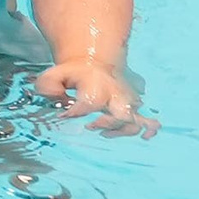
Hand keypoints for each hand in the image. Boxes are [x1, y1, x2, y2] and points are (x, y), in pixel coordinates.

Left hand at [33, 60, 157, 137]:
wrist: (92, 62)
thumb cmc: (72, 74)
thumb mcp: (53, 75)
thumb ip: (48, 87)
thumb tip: (57, 101)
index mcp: (96, 84)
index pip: (89, 103)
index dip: (75, 113)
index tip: (64, 115)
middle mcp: (115, 93)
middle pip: (120, 113)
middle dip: (108, 124)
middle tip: (90, 126)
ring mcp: (126, 100)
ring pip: (133, 120)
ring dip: (121, 131)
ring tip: (102, 133)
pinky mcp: (133, 107)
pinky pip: (147, 119)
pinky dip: (149, 129)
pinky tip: (146, 137)